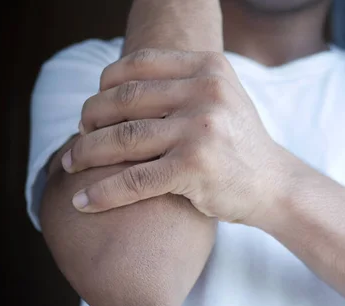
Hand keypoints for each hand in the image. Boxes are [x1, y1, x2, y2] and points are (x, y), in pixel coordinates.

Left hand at [63, 49, 293, 224]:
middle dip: (89, 119)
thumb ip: (179, 86)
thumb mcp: (219, 99)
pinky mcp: (194, 166)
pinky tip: (83, 202)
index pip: (138, 64)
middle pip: (124, 99)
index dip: (104, 84)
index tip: (94, 107)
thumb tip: (111, 92)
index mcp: (208, 67)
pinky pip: (134, 179)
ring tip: (71, 164)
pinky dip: (103, 192)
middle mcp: (206, 91)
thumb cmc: (239, 144)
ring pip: (123, 138)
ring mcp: (201, 128)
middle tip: (77, 137)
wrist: (274, 184)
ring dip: (86, 153)